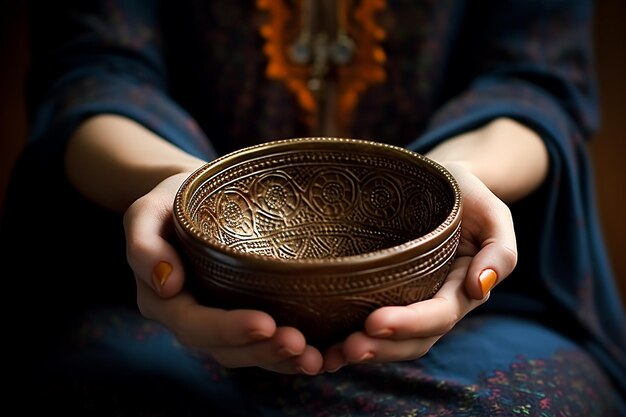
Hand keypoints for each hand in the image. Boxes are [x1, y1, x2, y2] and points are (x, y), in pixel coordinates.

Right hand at [123, 173, 323, 373]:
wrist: (198, 199)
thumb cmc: (174, 201)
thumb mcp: (147, 212)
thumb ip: (144, 245)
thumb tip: (168, 283)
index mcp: (166, 302)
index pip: (195, 325)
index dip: (228, 329)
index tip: (264, 324)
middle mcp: (196, 319)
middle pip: (228, 350)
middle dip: (264, 352)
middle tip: (300, 345)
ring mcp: (225, 321)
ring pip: (253, 353)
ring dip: (285, 360)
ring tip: (318, 358)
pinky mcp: (251, 312)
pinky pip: (271, 342)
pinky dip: (297, 351)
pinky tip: (328, 352)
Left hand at [322, 165, 517, 371]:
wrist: (436, 184)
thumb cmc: (462, 193)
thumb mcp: (491, 212)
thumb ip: (500, 250)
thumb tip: (479, 287)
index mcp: (460, 288)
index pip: (438, 315)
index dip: (409, 323)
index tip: (375, 322)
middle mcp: (434, 302)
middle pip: (413, 340)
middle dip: (382, 348)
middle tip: (347, 347)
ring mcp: (408, 302)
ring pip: (391, 341)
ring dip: (364, 351)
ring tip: (329, 356)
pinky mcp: (383, 295)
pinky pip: (370, 325)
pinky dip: (346, 340)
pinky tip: (321, 349)